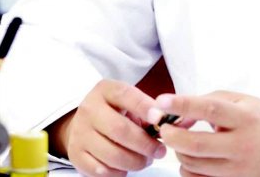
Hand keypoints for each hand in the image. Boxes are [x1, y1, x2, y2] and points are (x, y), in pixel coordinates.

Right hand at [53, 79, 167, 176]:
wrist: (82, 123)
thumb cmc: (116, 113)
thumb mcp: (131, 104)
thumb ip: (154, 111)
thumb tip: (184, 121)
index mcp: (106, 90)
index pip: (126, 95)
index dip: (145, 107)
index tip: (160, 119)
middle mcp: (90, 108)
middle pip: (120, 130)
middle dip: (145, 144)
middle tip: (160, 152)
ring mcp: (80, 132)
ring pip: (111, 154)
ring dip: (135, 162)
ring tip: (145, 160)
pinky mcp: (75, 154)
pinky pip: (100, 170)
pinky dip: (117, 172)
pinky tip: (125, 167)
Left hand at [149, 91, 259, 176]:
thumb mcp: (241, 101)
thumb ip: (209, 102)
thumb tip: (179, 114)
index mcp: (245, 118)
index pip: (210, 110)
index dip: (183, 105)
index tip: (162, 101)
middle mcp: (242, 145)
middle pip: (196, 145)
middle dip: (172, 136)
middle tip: (163, 127)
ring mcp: (238, 169)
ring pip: (194, 165)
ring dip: (179, 151)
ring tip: (181, 140)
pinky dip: (187, 168)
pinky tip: (192, 157)